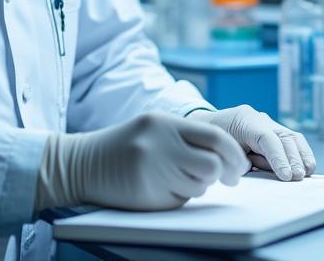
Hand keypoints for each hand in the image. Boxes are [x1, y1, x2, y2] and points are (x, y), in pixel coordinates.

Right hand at [35, 112, 249, 210]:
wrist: (83, 164)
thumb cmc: (125, 146)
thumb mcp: (154, 128)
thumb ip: (186, 136)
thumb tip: (229, 157)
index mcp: (164, 123)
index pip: (215, 138)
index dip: (234, 154)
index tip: (240, 165)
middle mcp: (160, 145)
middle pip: (212, 165)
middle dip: (224, 175)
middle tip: (227, 178)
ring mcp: (153, 171)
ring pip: (199, 186)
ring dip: (198, 185)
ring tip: (178, 177)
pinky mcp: (147, 195)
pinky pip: (180, 200)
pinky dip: (179, 196)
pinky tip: (160, 187)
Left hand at [188, 106, 315, 181]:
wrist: (210, 125)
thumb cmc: (214, 142)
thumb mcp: (221, 151)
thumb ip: (239, 161)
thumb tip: (258, 171)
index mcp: (243, 121)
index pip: (266, 138)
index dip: (278, 157)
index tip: (286, 176)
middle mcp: (259, 119)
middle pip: (283, 137)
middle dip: (292, 158)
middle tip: (297, 177)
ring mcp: (269, 123)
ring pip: (291, 137)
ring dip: (301, 156)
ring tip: (306, 173)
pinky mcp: (274, 131)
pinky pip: (292, 140)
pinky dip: (301, 153)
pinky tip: (307, 167)